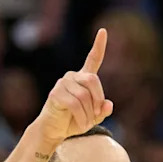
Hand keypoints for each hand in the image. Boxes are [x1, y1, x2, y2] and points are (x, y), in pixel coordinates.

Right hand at [35, 28, 113, 145]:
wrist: (54, 130)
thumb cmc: (73, 121)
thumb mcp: (93, 117)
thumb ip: (102, 111)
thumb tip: (108, 104)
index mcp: (83, 79)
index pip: (93, 59)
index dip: (99, 46)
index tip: (102, 31)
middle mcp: (72, 77)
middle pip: (93, 80)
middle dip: (97, 101)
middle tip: (96, 115)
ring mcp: (62, 83)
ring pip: (84, 96)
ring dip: (89, 115)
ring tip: (85, 124)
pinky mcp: (55, 93)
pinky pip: (75, 104)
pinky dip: (82, 118)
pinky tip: (81, 125)